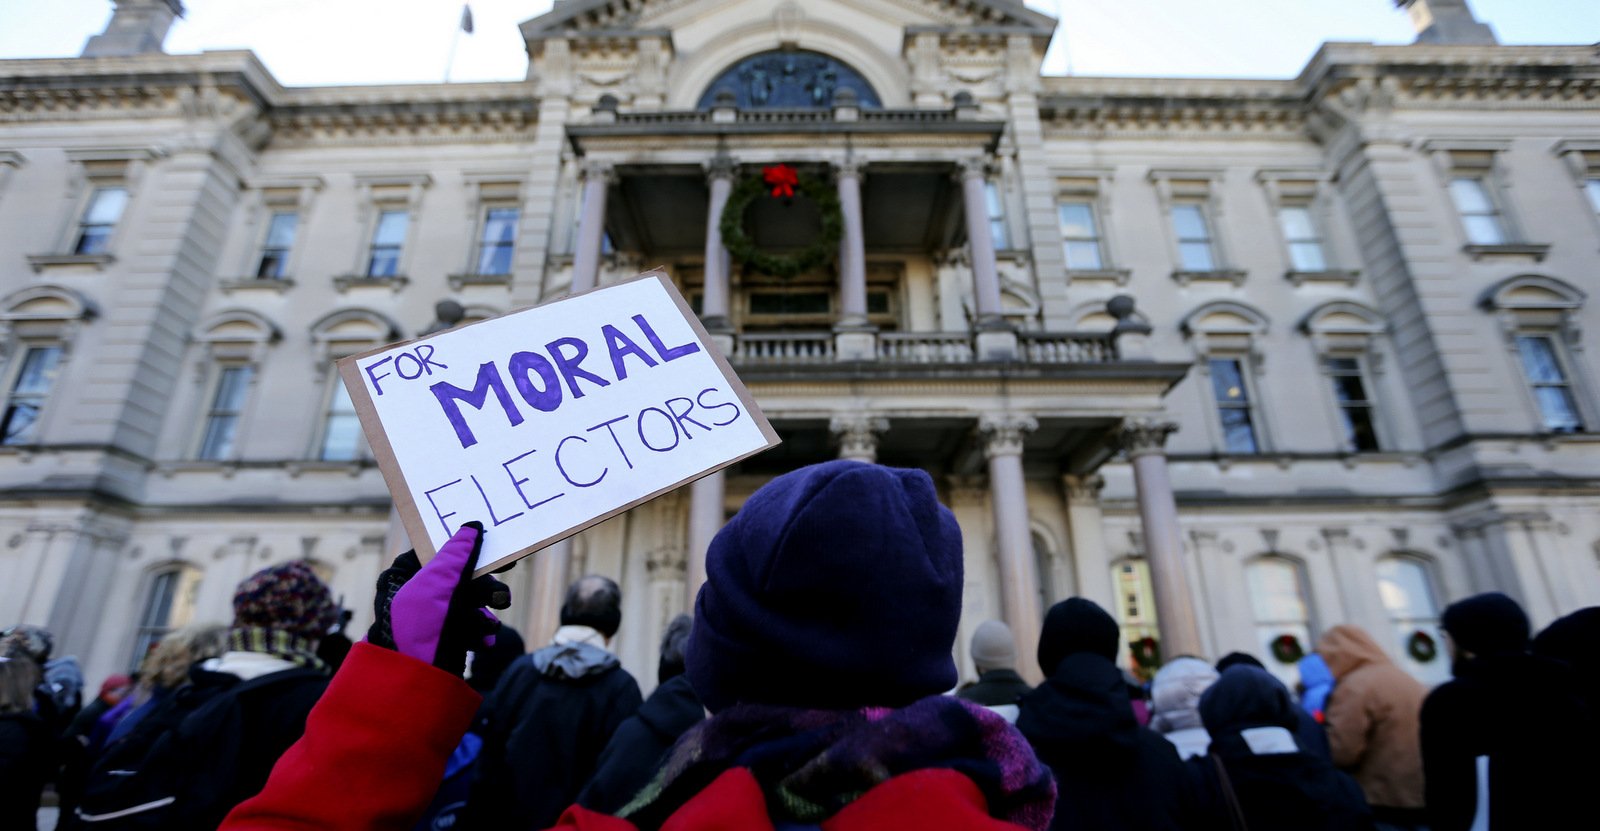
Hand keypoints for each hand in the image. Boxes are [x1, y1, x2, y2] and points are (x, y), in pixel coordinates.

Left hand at [368, 522, 511, 675]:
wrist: (412, 683)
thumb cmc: (416, 629)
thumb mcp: (435, 584)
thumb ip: (456, 555)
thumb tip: (472, 527)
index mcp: (404, 575)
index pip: (438, 549)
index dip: (466, 546)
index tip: (494, 545)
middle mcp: (416, 593)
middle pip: (460, 576)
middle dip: (484, 589)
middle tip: (501, 596)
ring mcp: (431, 617)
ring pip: (469, 603)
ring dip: (485, 614)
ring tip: (489, 628)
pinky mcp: (443, 638)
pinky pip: (469, 626)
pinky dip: (480, 632)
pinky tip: (483, 643)